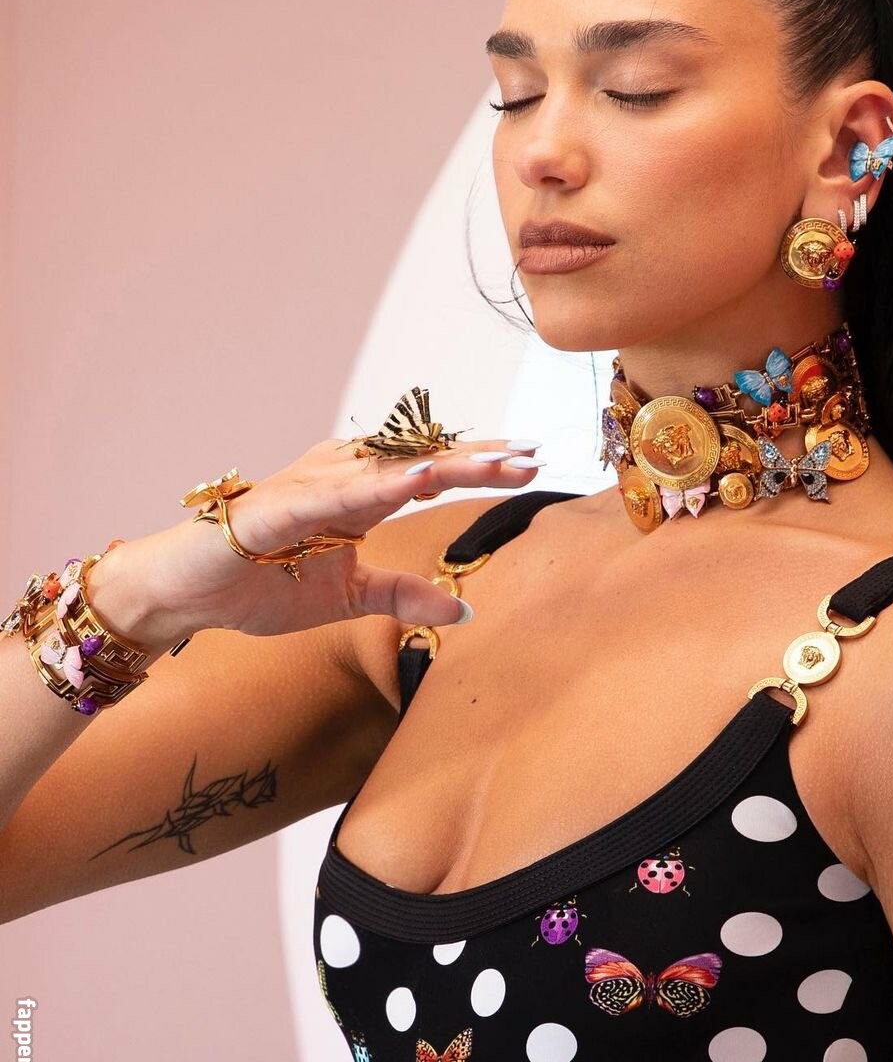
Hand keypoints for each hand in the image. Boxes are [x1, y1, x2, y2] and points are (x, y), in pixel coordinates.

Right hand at [94, 438, 543, 645]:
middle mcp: (341, 476)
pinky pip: (340, 494)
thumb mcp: (351, 598)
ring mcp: (312, 485)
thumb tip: (464, 610)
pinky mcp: (280, 506)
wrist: (187, 593)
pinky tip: (419, 478)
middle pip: (423, 460)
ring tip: (500, 461)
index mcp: (359, 492)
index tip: (535, 461)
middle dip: (482, 457)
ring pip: (392, 468)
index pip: (433, 472)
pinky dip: (380, 484)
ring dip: (448, 463)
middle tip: (537, 452)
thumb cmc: (260, 585)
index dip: (483, 466)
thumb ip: (404, 597)